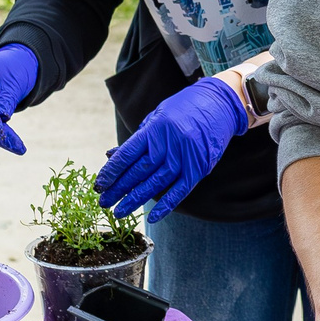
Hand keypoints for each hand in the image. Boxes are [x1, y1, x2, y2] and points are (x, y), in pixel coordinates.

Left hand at [95, 76, 249, 219]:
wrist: (219, 104)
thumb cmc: (183, 109)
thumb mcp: (156, 117)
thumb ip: (137, 140)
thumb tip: (111, 156)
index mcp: (154, 129)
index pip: (127, 154)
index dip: (111, 171)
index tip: (99, 185)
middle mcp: (168, 144)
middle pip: (138, 172)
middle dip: (119, 189)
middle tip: (103, 202)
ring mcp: (185, 157)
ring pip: (156, 184)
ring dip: (136, 199)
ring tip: (119, 211)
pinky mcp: (199, 168)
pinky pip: (180, 190)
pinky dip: (166, 205)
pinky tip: (153, 216)